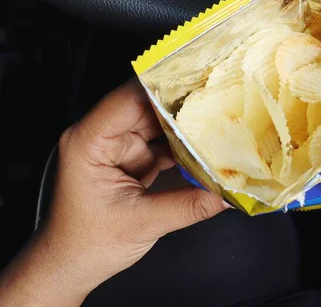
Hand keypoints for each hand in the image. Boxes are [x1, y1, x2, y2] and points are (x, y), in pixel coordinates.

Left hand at [0, 80, 227, 305]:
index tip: (199, 78)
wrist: (71, 265)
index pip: (129, 99)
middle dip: (183, 104)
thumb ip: (187, 206)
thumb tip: (227, 194)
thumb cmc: (87, 244)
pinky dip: (184, 146)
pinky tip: (207, 146)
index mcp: (90, 142)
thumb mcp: (141, 224)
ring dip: (186, 125)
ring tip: (219, 119)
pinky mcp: (131, 159)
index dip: (164, 86)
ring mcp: (117, 147)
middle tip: (219, 98)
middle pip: (147, 107)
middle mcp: (102, 136)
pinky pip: (162, 143)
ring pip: (158, 124)